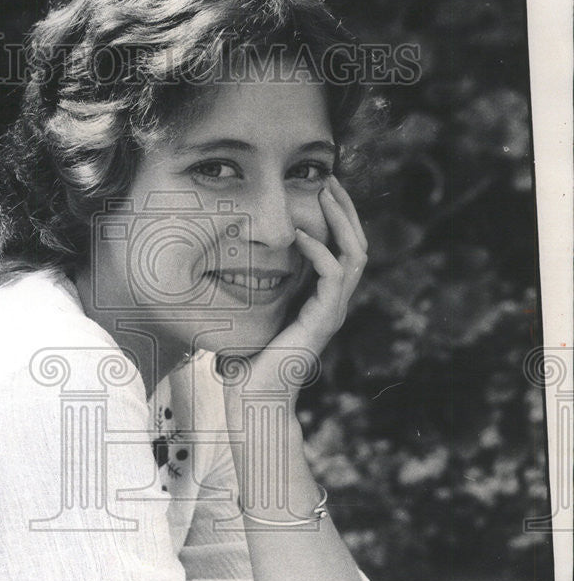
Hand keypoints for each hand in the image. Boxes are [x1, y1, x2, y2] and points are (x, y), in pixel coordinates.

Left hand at [223, 175, 367, 407]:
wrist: (256, 401)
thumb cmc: (247, 366)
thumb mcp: (250, 319)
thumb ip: (249, 296)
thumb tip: (223, 270)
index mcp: (320, 302)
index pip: (342, 250)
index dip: (336, 219)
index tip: (321, 190)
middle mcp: (332, 304)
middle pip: (356, 245)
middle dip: (345, 210)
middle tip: (331, 179)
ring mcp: (332, 312)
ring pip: (354, 255)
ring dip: (341, 221)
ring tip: (326, 193)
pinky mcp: (323, 321)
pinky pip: (333, 276)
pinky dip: (320, 252)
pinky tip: (300, 235)